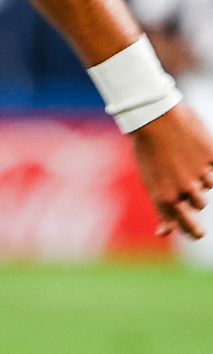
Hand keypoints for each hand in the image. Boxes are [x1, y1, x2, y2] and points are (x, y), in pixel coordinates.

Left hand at [130, 101, 212, 238]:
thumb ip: (161, 209)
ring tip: (183, 159)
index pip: (185, 224)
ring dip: (200, 177)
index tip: (199, 234)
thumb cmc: (147, 150)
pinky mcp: (212, 157)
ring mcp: (200, 173)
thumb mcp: (149, 182)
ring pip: (208, 186)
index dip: (193, 231)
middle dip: (194, 196)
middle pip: (199, 205)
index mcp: (165, 197)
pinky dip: (206, 161)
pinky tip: (193, 150)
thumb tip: (163, 234)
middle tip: (186, 189)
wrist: (154, 118)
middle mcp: (184, 189)